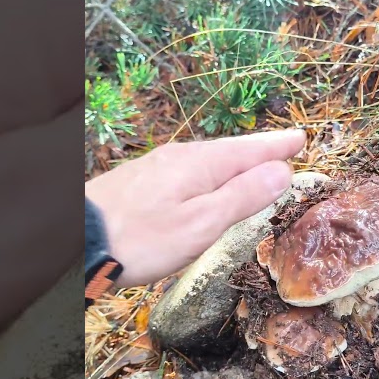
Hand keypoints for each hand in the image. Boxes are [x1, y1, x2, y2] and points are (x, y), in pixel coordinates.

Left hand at [85, 129, 305, 287]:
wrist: (76, 241)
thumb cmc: (141, 239)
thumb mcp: (201, 224)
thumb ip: (242, 197)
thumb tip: (281, 171)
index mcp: (200, 165)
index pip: (249, 151)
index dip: (277, 147)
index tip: (302, 138)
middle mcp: (179, 158)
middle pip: (229, 152)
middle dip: (259, 150)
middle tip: (285, 145)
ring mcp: (157, 168)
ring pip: (207, 160)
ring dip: (234, 161)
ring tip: (253, 162)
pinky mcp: (140, 182)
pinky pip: (187, 170)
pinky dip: (209, 172)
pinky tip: (204, 181)